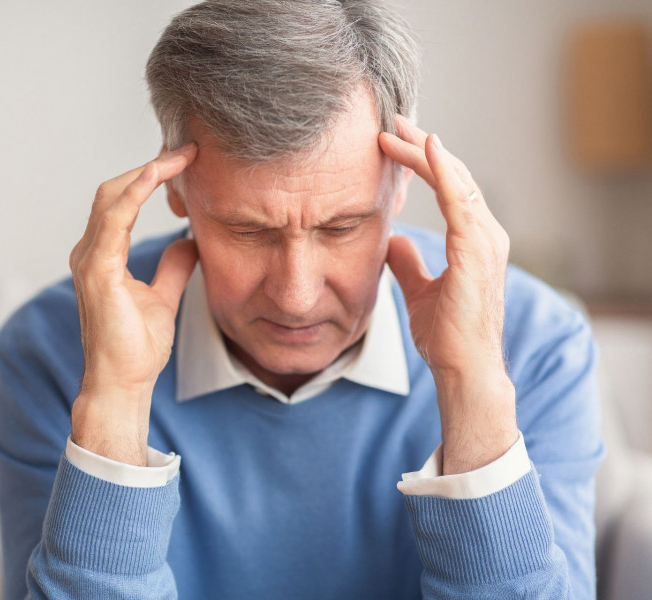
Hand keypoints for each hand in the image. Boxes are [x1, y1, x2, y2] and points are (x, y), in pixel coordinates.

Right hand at [68, 143, 198, 464]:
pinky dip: (134, 193)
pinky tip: (158, 176)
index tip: (185, 162)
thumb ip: (171, 267)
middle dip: (149, 166)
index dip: (149, 177)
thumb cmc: (136, 346)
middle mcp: (90, 251)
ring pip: (112, 197)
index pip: (122, 201)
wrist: (123, 383)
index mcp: (103, 255)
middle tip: (188, 150)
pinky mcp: (98, 271)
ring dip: (146, 172)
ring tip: (180, 156)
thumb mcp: (163, 297)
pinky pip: (115, 219)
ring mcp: (90, 260)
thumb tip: (188, 241)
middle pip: (114, 190)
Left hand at [379, 116, 517, 473]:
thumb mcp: (420, 290)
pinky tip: (427, 148)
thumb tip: (393, 241)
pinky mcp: (476, 251)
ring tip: (395, 129)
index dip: (423, 162)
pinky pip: (460, 200)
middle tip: (391, 122)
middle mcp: (485, 234)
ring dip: (425, 152)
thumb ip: (409, 263)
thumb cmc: (447, 334)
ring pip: (456, 180)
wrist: (462, 368)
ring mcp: (484, 241)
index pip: (449, 188)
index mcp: (473, 240)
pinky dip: (444, 172)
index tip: (393, 142)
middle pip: (453, 176)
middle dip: (421, 147)